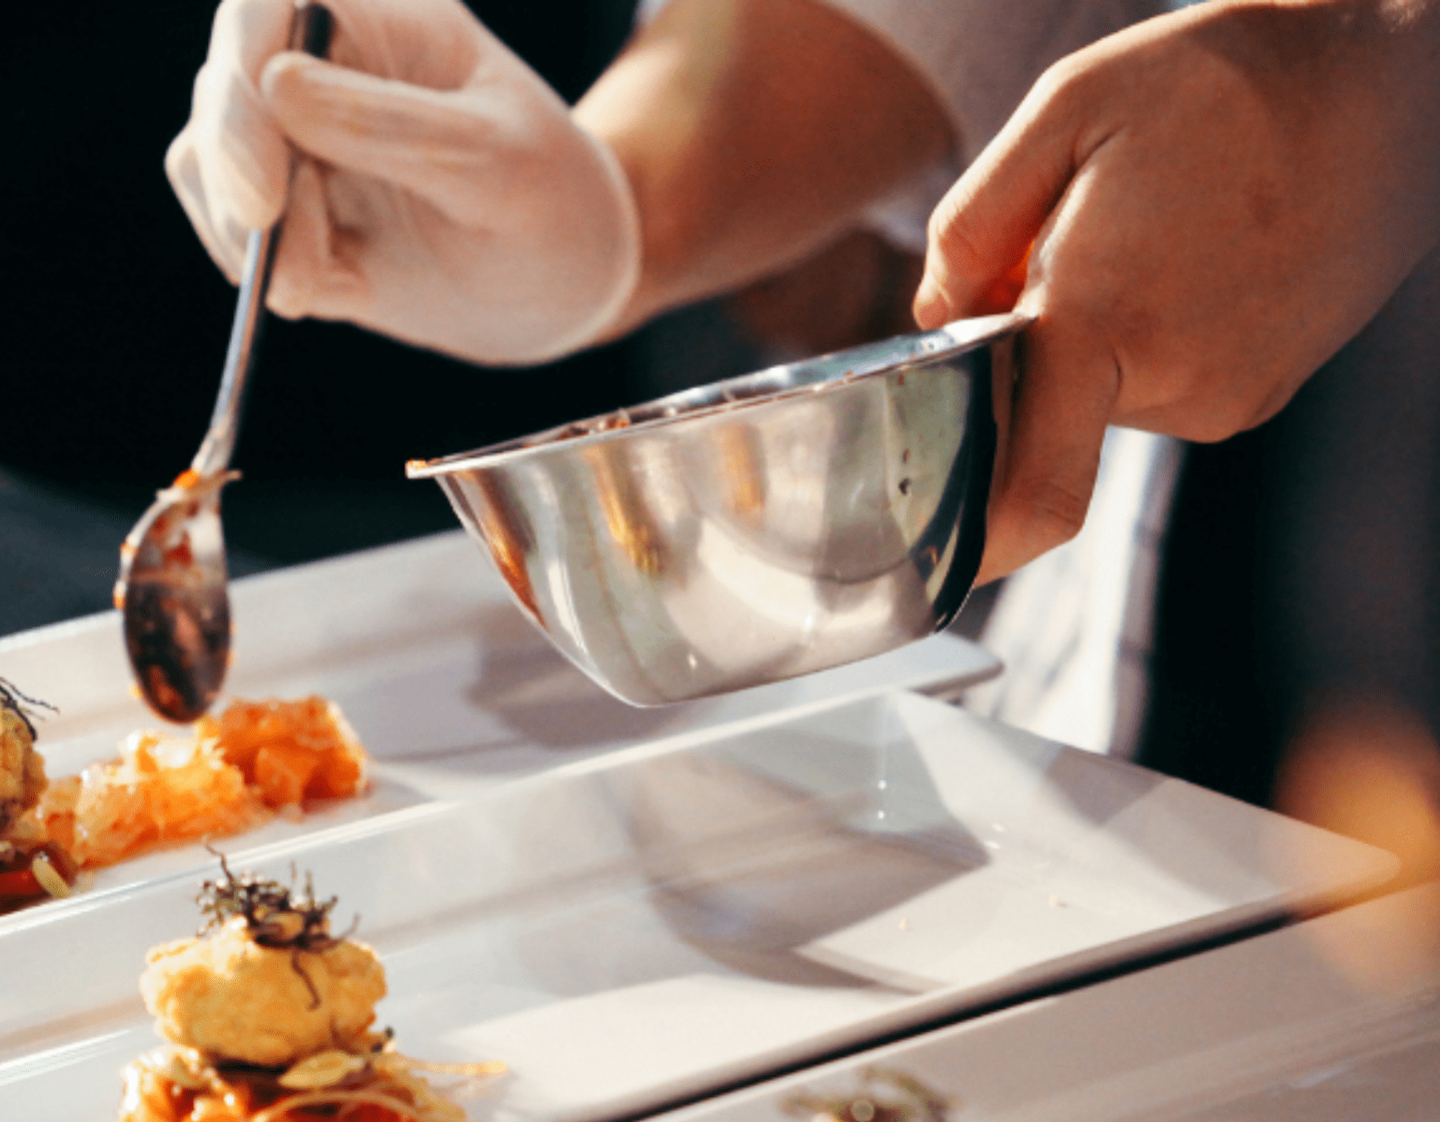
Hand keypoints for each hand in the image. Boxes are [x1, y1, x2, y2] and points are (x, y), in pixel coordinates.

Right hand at [167, 0, 639, 364]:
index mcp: (385, 23)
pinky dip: (270, 272)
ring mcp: (300, 139)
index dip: (240, 83)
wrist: (568, 286)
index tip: (261, 187)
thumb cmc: (555, 208)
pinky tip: (344, 293)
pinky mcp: (291, 210)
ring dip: (251, 237)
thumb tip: (274, 86)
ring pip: (208, 164)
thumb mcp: (498, 169)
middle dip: (240, 178)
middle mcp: (327, 68)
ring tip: (331, 288)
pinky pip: (234, 232)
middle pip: (224, 89)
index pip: (268, 10)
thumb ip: (397, 128)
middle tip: (282, 265)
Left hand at [914, 0, 1439, 582]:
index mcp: (1105, 319)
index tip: (937, 546)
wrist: (1380, 84)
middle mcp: (1174, 384)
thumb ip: (970, 228)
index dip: (977, 538)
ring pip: (1102, 397)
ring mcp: (1226, 398)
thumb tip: (938, 320)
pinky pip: (1157, 387)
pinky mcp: (1258, 395)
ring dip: (1093, 336)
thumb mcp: (1065, 110)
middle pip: (1045, 414)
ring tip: (1147, 240)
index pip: (1030, 490)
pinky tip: (1184, 262)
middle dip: (1029, 351)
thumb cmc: (1219, 83)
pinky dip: (1143, 339)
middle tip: (1069, 250)